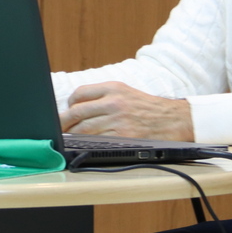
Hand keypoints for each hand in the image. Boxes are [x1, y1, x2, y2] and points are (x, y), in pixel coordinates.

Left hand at [60, 81, 194, 142]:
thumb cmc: (148, 107)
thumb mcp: (126, 92)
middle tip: (57, 127)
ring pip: (85, 129)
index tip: (66, 110)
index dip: (69, 103)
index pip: (80, 93)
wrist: (174, 119)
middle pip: (77, 112)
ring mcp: (118, 120)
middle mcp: (114, 102)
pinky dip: (87, 143)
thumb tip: (79, 105)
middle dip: (63, 121)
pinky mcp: (124, 136)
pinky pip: (98, 140)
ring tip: (67, 137)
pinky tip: (84, 144)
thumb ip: (104, 96)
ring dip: (73, 134)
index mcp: (113, 88)